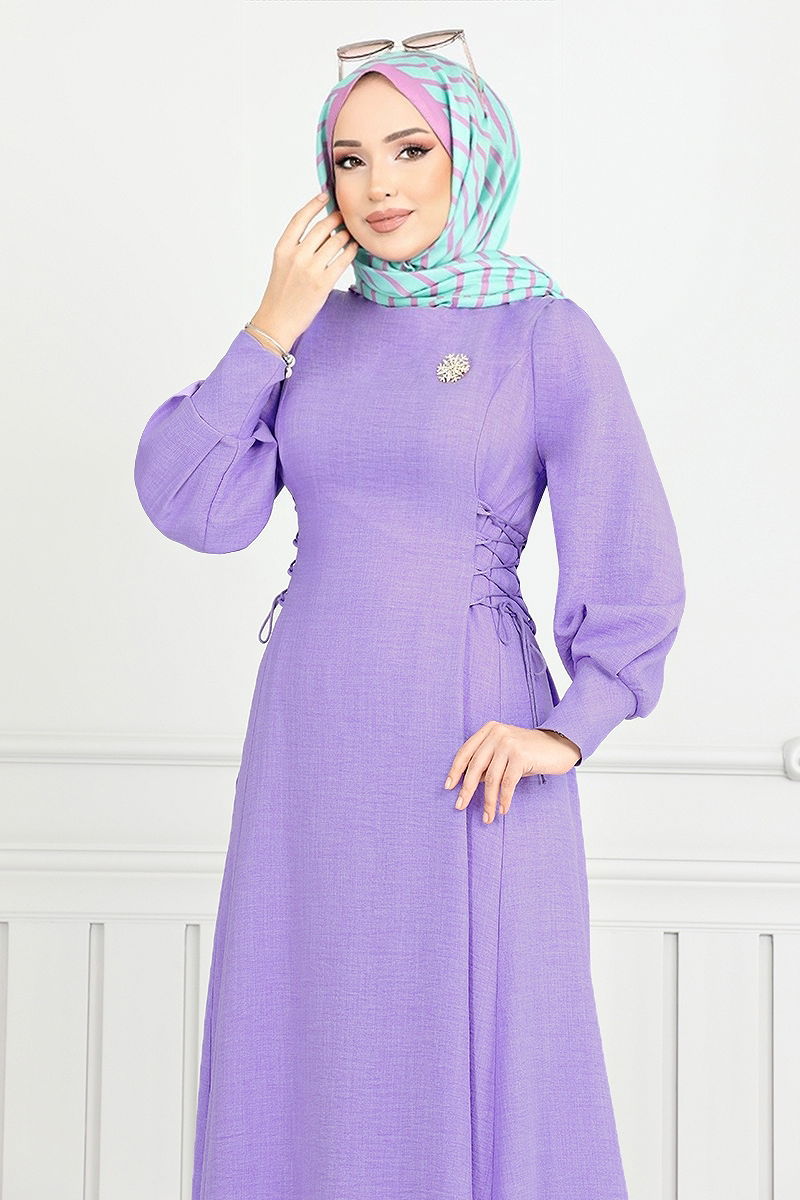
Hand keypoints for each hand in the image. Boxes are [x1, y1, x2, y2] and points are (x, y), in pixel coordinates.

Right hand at [249, 190, 357, 349]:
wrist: (277, 321)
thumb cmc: (280, 294)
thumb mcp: (281, 265)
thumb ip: (296, 247)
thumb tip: (320, 230)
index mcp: (282, 248)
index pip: (300, 218)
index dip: (314, 204)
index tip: (325, 196)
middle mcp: (296, 256)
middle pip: (322, 227)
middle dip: (336, 218)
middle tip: (344, 216)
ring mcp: (310, 269)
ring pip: (335, 241)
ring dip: (346, 234)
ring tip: (350, 234)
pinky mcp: (323, 283)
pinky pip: (343, 259)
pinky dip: (351, 251)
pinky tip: (354, 248)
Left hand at [443, 723, 580, 823]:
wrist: (559, 745)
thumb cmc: (530, 751)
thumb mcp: (505, 752)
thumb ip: (488, 762)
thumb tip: (468, 784)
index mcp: (489, 729)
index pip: (465, 751)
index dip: (455, 770)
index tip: (449, 787)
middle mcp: (497, 733)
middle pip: (475, 766)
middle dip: (466, 789)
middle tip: (460, 806)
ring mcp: (509, 744)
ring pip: (491, 779)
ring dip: (488, 801)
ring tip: (487, 816)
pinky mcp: (521, 756)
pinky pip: (507, 783)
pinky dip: (504, 799)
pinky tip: (502, 809)